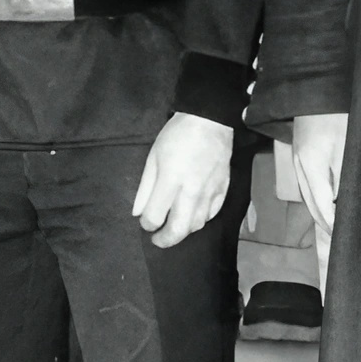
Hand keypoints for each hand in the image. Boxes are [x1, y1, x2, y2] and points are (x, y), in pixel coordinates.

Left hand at [131, 112, 234, 249]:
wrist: (210, 121)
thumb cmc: (177, 136)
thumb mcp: (153, 156)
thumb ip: (145, 188)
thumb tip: (138, 213)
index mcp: (170, 180)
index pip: (155, 216)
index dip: (146, 224)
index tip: (145, 221)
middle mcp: (191, 191)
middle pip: (178, 229)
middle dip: (165, 240)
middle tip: (158, 239)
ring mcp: (210, 192)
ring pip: (196, 226)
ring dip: (183, 231)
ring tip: (174, 226)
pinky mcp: (223, 190)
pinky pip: (211, 215)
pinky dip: (200, 220)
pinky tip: (192, 215)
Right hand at [289, 112, 347, 238]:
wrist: (315, 87)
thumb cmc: (336, 114)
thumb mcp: (347, 145)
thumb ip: (344, 176)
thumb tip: (343, 202)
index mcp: (310, 165)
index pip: (321, 205)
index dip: (333, 223)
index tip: (345, 236)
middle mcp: (298, 165)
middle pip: (310, 203)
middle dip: (324, 222)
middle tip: (341, 236)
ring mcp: (295, 159)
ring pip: (305, 194)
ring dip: (319, 211)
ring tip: (335, 224)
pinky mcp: (298, 152)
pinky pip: (305, 183)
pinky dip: (314, 197)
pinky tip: (326, 201)